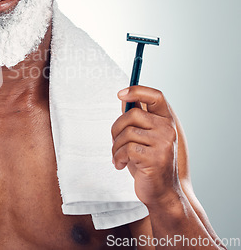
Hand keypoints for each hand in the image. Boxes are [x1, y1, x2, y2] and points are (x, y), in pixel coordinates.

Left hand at [112, 85, 182, 207]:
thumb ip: (136, 119)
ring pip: (127, 133)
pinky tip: (120, 165)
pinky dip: (118, 158)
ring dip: (115, 147)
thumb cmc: (148, 163)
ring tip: (119, 158)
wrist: (162, 193)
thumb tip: (123, 98)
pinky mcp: (155, 158)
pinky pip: (126, 149)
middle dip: (116, 129)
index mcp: (166, 121)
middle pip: (132, 115)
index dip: (137, 91)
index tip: (120, 94)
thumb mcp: (143, 138)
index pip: (156, 96)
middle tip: (115, 143)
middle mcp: (168, 129)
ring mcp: (163, 143)